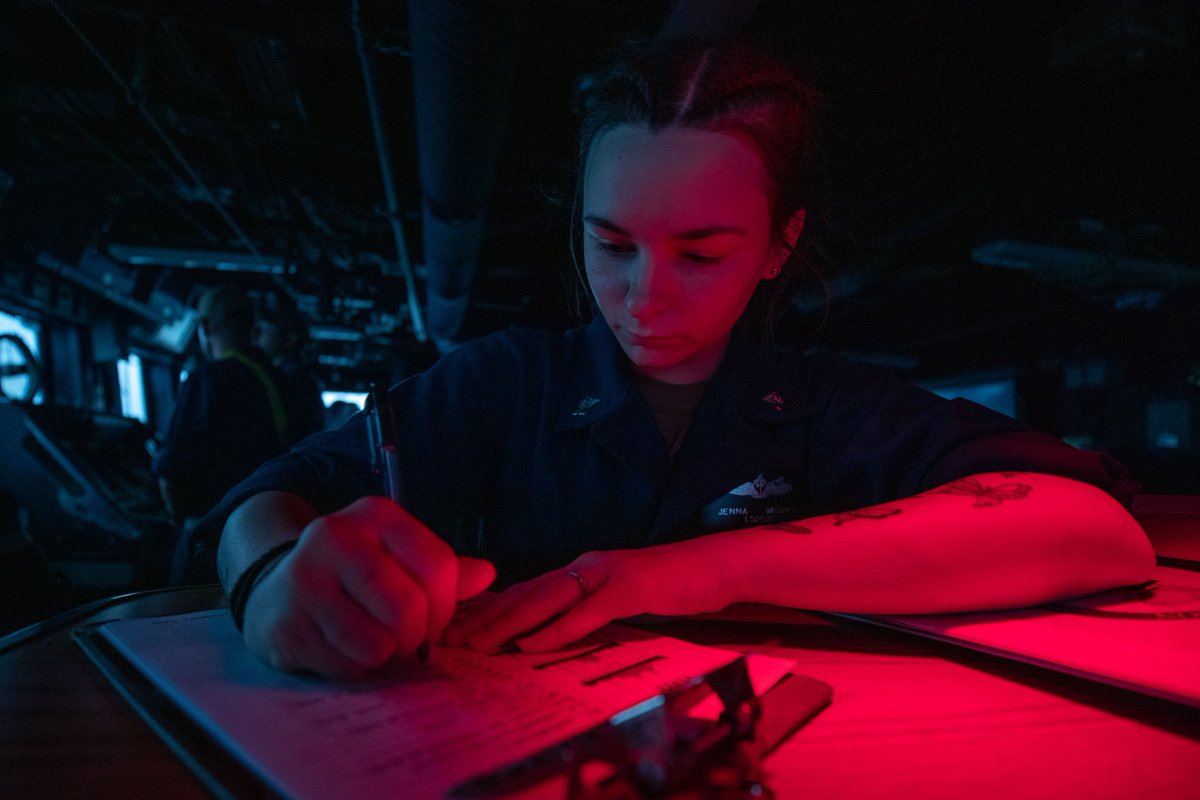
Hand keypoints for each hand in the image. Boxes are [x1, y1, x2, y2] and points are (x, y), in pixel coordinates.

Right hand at [241, 496, 494, 677]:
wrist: (274, 587)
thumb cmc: (352, 576)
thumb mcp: (397, 558)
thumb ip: (442, 570)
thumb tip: (488, 574)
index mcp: (377, 515)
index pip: (438, 566)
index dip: (446, 607)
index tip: (435, 621)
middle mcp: (337, 536)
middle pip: (408, 607)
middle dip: (416, 637)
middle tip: (408, 641)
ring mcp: (305, 579)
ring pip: (376, 643)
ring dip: (384, 656)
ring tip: (372, 642)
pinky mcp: (285, 623)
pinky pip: (344, 665)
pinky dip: (354, 668)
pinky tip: (341, 648)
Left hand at [444, 541, 732, 653]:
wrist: (711, 568)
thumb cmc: (664, 588)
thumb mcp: (615, 600)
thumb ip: (582, 610)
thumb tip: (544, 634)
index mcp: (578, 572)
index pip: (524, 590)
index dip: (488, 610)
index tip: (455, 629)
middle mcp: (584, 568)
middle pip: (525, 593)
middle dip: (485, 618)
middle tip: (449, 639)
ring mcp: (606, 575)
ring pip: (547, 599)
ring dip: (508, 623)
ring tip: (478, 644)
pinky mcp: (630, 588)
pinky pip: (587, 612)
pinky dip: (558, 629)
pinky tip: (533, 644)